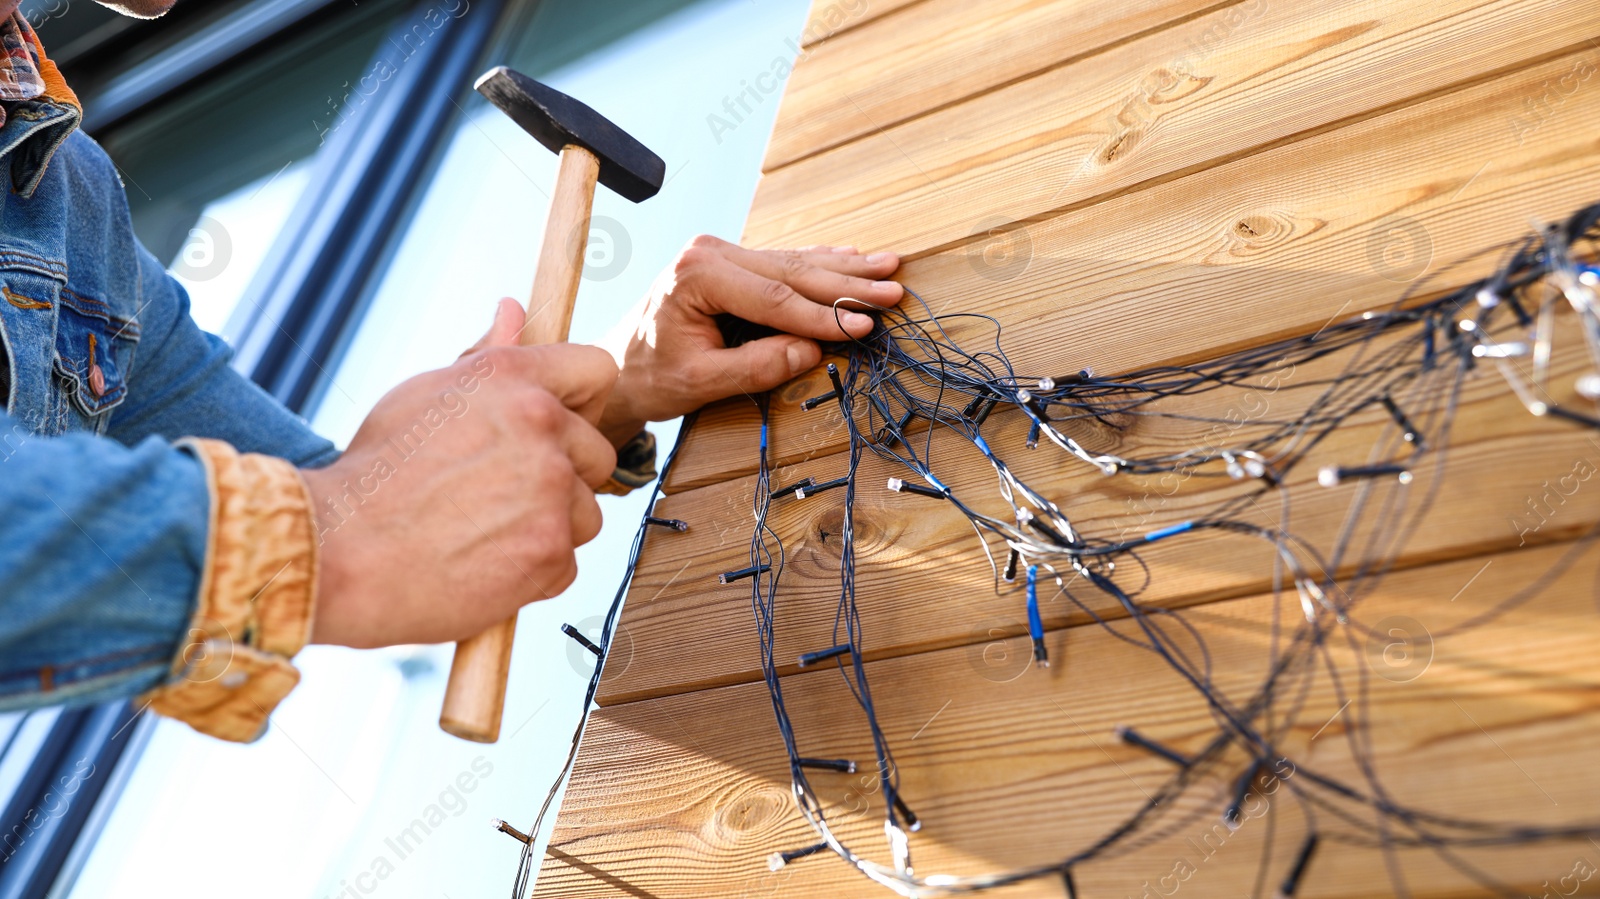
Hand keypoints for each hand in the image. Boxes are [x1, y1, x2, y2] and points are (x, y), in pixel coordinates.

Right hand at [304, 299, 617, 647]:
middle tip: (501, 494)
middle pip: (597, 452)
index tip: (560, 427)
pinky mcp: (550, 553)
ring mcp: (551, 492)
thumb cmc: (374, 475)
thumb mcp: (425, 395)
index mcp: (511, 377)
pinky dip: (531, 572)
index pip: (596, 370)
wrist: (337, 553)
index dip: (582, 402)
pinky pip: (565, 563)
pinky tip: (481, 564)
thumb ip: (486, 357)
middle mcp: (541, 426)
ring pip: (585, 513)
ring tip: (483, 532)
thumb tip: (515, 309)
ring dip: (549, 527)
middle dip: (563, 475)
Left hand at [596, 237, 901, 443]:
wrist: (616, 366)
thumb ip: (755, 367)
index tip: (865, 327)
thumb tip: (811, 353)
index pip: (774, 297)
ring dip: (844, 269)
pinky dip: (822, 264)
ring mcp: (719, 251)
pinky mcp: (728, 261)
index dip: (824, 316)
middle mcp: (709, 252)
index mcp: (696, 275)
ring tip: (889, 267)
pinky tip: (854, 259)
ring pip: (794, 262)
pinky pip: (783, 263)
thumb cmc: (650, 376)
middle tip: (894, 289)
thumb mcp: (700, 382)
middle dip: (847, 284)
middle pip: (791, 270)